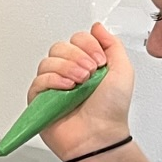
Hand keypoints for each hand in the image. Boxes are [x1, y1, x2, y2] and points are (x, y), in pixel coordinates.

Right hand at [28, 21, 134, 160]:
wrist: (100, 134)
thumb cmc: (111, 109)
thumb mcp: (123, 69)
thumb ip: (112, 44)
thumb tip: (97, 27)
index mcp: (86, 63)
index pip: (77, 39)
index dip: (88, 45)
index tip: (99, 61)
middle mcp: (68, 72)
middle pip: (60, 47)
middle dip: (77, 56)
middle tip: (89, 73)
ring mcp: (53, 86)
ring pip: (48, 61)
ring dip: (67, 68)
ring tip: (79, 83)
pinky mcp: (39, 99)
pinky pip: (39, 79)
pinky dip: (53, 80)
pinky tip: (67, 89)